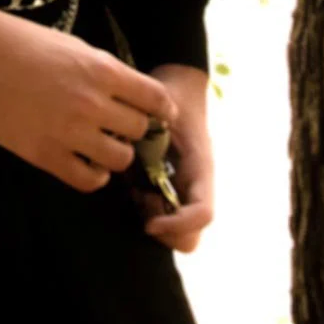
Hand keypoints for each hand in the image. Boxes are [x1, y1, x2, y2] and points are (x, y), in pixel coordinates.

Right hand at [0, 0, 179, 194]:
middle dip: (134, 131)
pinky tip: (85, 164)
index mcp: (102, 70)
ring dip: (115, 154)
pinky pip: (87, 179)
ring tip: (101, 147)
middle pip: (138, 131)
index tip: (158, 115)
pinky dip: (93, 175)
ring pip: (119, 159)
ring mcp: (70, 132)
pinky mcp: (46, 155)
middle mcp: (93, 103)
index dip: (161, 109)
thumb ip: (104, 72)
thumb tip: (128, 95)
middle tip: (121, 129)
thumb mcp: (73, 46)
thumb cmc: (23, 43)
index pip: (155, 99)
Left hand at [131, 63, 213, 252]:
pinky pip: (160, 215)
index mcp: (201, 169)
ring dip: (151, 217)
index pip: (203, 214)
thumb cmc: (170, 94)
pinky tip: (132, 182)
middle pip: (189, 237)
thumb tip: (121, 148)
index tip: (147, 220)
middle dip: (163, 229)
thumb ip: (144, 127)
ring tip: (134, 187)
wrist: (178, 86)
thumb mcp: (159, 107)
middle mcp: (196, 187)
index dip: (176, 224)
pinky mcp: (169, 189)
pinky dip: (144, 208)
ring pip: (174, 233)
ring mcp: (184, 191)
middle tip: (140, 198)